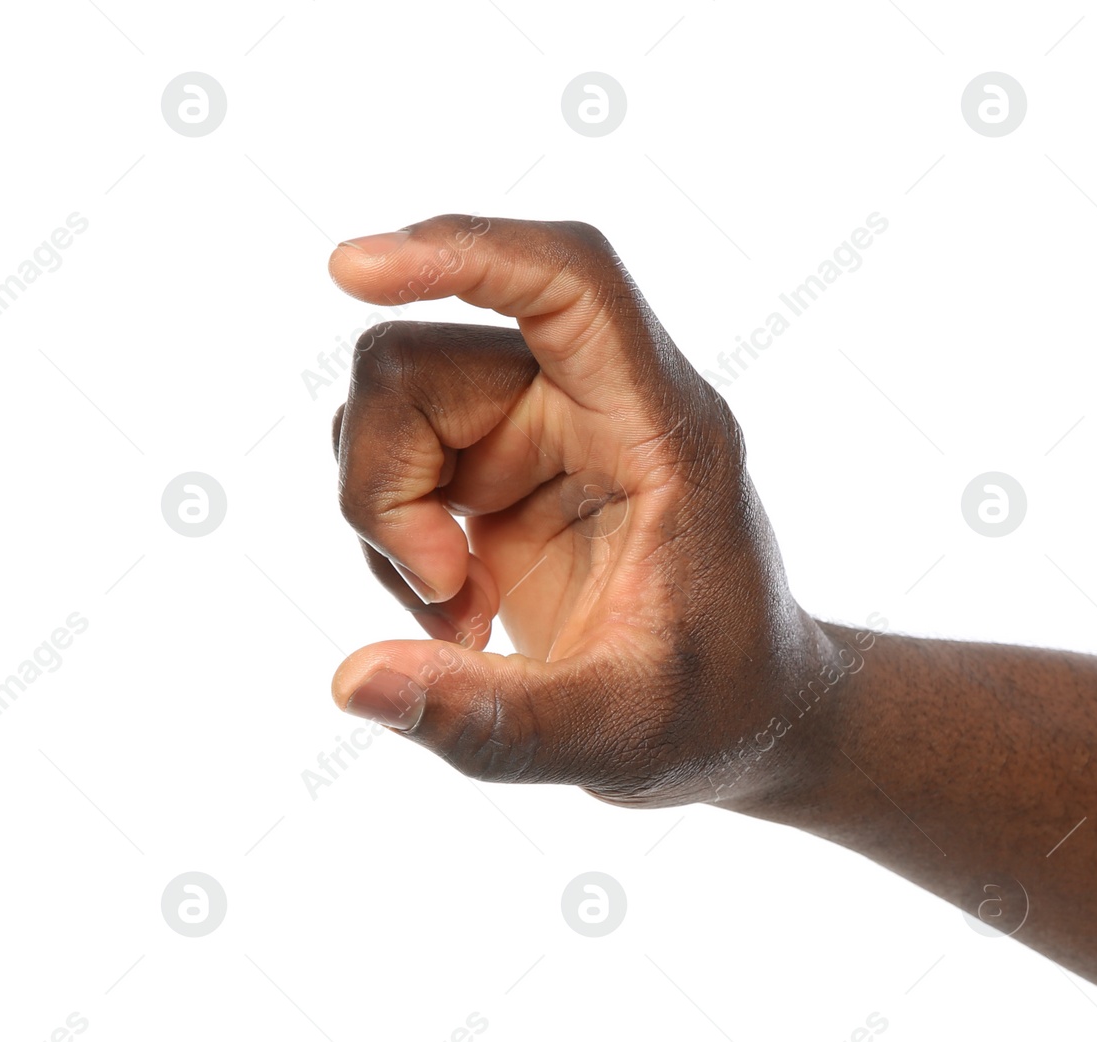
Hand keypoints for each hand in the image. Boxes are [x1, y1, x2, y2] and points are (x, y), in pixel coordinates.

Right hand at [327, 215, 834, 804]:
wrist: (744, 711)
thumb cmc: (714, 710)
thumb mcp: (615, 735)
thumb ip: (493, 722)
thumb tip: (353, 684)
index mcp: (662, 429)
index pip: (570, 283)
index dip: (466, 251)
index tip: (353, 268)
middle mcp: (597, 405)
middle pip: (421, 360)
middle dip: (385, 484)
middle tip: (448, 601)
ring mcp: (539, 430)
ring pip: (390, 404)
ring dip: (387, 518)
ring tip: (465, 622)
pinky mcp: (498, 466)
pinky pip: (390, 460)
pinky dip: (394, 540)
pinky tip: (461, 616)